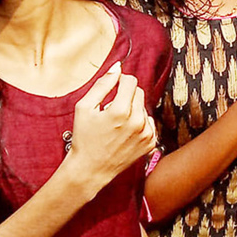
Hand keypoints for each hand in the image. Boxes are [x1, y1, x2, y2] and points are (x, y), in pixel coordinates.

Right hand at [63, 62, 157, 195]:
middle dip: (126, 95)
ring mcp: (146, 134)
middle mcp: (138, 122)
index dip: (120, 81)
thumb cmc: (84, 137)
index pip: (130, 81)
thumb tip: (117, 67)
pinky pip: (149, 122)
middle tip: (111, 109)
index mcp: (121, 111)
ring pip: (143, 107)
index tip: (112, 89)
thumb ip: (102, 84)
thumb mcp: (84, 107)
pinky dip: (139, 123)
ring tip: (116, 124)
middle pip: (138, 92)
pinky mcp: (151, 143)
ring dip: (132, 110)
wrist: (91, 169)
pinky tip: (125, 133)